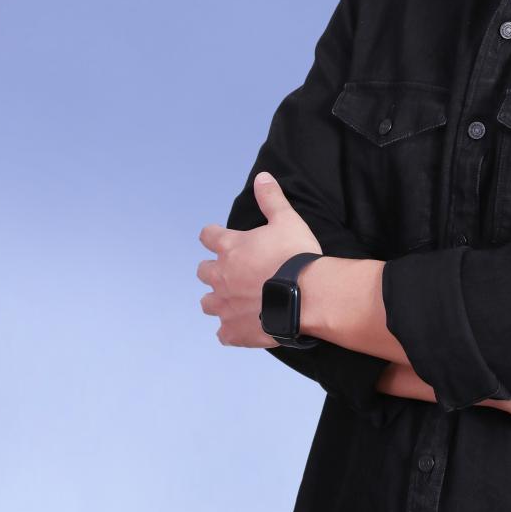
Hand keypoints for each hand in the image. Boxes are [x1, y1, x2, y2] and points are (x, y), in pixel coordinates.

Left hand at [197, 171, 321, 347]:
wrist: (307, 296)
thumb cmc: (296, 256)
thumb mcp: (287, 220)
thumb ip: (271, 198)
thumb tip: (262, 177)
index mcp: (230, 248)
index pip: (208, 236)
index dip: (213, 236)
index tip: (220, 238)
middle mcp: (221, 277)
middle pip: (203, 272)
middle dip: (214, 271)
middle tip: (234, 272)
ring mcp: (225, 306)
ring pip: (208, 304)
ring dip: (217, 300)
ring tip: (234, 300)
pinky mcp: (235, 331)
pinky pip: (224, 334)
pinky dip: (231, 330)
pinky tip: (243, 327)